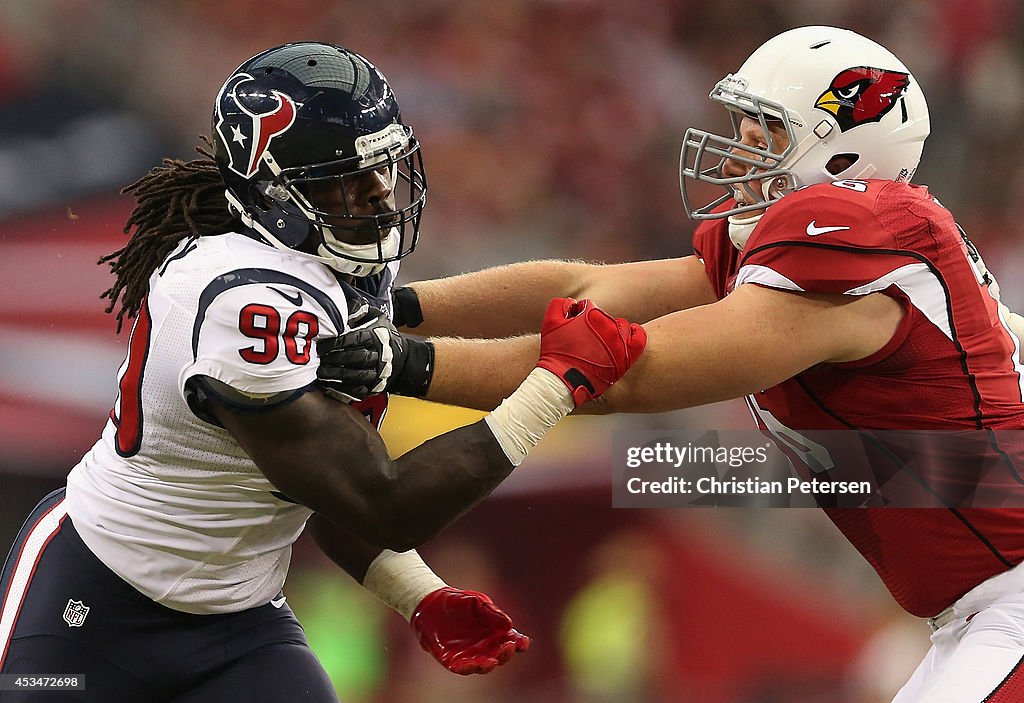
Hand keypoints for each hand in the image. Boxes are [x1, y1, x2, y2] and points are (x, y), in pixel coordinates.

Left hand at [316, 302, 432, 399]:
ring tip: (321, 374)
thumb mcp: (378, 318)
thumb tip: (346, 306)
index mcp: (377, 337)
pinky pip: (359, 390)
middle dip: (334, 359)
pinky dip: (344, 390)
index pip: (354, 340)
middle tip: (318, 359)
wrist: (404, 360)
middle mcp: (379, 356)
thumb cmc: (385, 336)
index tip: (322, 345)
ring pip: (356, 376)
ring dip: (337, 376)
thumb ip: (361, 311)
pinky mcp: (375, 387)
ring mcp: (378, 373)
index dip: (336, 343)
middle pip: (354, 358)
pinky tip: (331, 386)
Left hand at [410, 587, 529, 674]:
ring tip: (492, 661)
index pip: (511, 640)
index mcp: (495, 632)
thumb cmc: (458, 602)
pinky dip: (468, 668)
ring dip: (488, 665)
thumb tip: (508, 624)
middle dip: (505, 654)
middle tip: (508, 647)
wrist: (432, 605)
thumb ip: (491, 613)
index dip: (519, 643)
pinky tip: (472, 665)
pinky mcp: (452, 660)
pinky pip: (462, 668)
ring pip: (483, 665)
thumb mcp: (477, 602)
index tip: (522, 642)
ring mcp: (469, 654)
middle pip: (500, 655)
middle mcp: (485, 646)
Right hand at [536, 297, 645, 405]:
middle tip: (584, 337)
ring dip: (612, 330)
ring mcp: (619, 343)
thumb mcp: (550, 322)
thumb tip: (573, 304)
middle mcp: (609, 327)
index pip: (589, 307)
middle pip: (605, 318)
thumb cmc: (555, 353)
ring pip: (621, 327)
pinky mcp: (626, 359)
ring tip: (601, 340)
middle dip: (594, 324)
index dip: (579, 315)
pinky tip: (633, 331)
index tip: (574, 326)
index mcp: (593, 315)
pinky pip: (639, 340)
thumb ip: (561, 304)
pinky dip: (637, 333)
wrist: (562, 382)